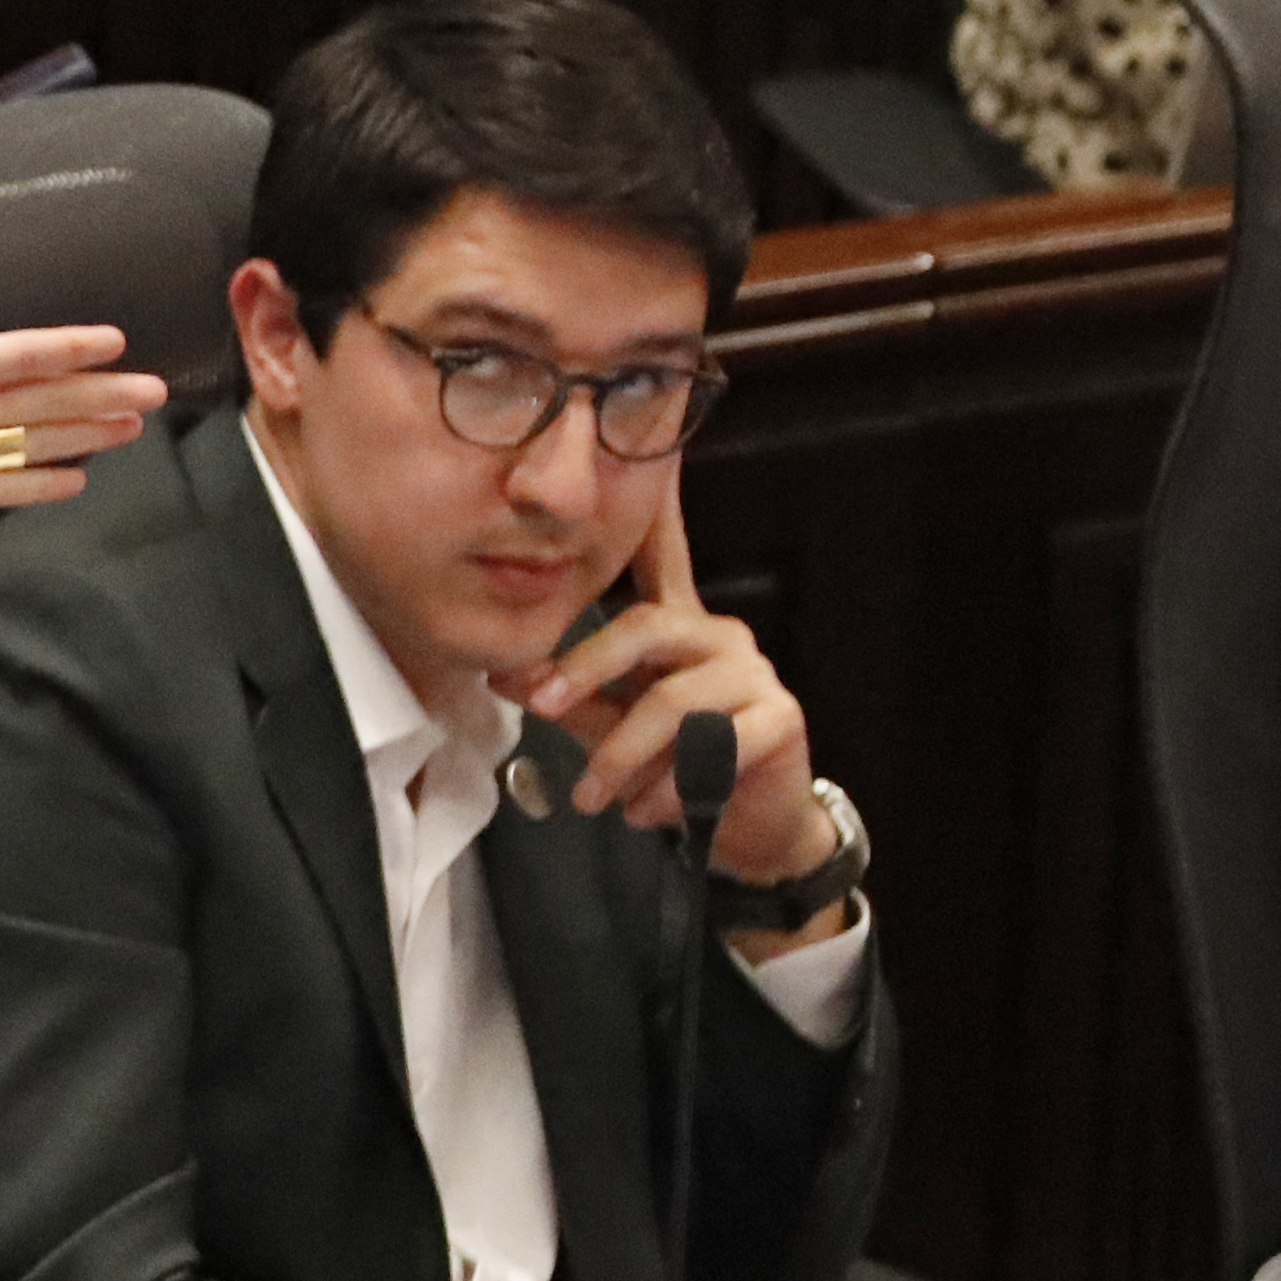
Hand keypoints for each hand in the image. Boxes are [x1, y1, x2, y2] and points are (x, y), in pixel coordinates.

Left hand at [0, 250, 167, 529]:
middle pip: (41, 398)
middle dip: (97, 394)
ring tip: (133, 427)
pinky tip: (78, 480)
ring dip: (81, 434)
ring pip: (30, 440)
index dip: (64, 349)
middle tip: (155, 389)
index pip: (15, 354)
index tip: (114, 340)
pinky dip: (37, 485)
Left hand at [497, 489, 842, 919]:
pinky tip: (645, 814)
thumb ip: (567, 697)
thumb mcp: (607, 725)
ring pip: (672, 700)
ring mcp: (753, 673)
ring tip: (590, 798)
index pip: (664, 557)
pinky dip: (666, 788)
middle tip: (541, 706)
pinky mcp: (779, 719)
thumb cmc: (670, 766)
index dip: (661, 509)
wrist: (744, 826)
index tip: (658, 454)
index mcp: (675, 627)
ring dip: (620, 755)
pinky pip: (711, 749)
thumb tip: (502, 672)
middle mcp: (717, 635)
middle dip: (585, 667)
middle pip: (645, 626)